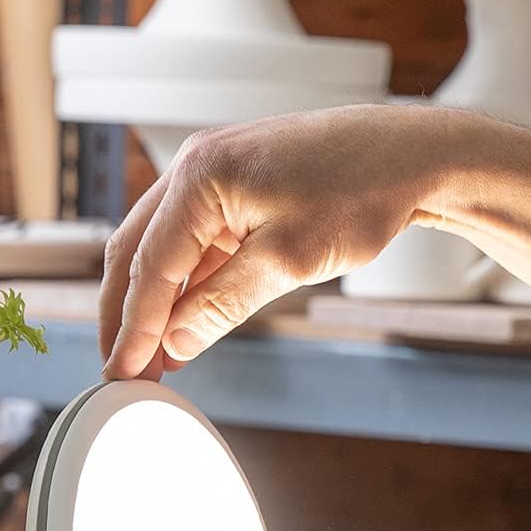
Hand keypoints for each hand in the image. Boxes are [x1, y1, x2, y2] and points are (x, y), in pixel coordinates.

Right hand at [99, 104, 446, 379]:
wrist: (408, 156)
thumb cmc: (360, 191)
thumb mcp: (289, 260)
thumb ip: (225, 303)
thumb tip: (176, 344)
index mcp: (200, 177)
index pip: (150, 267)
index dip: (134, 329)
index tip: (122, 374)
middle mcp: (195, 168)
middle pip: (135, 253)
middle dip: (125, 317)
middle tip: (122, 372)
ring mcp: (211, 176)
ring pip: (158, 250)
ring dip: (153, 305)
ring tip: (151, 361)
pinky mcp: (232, 190)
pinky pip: (191, 244)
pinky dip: (183, 287)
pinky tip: (185, 326)